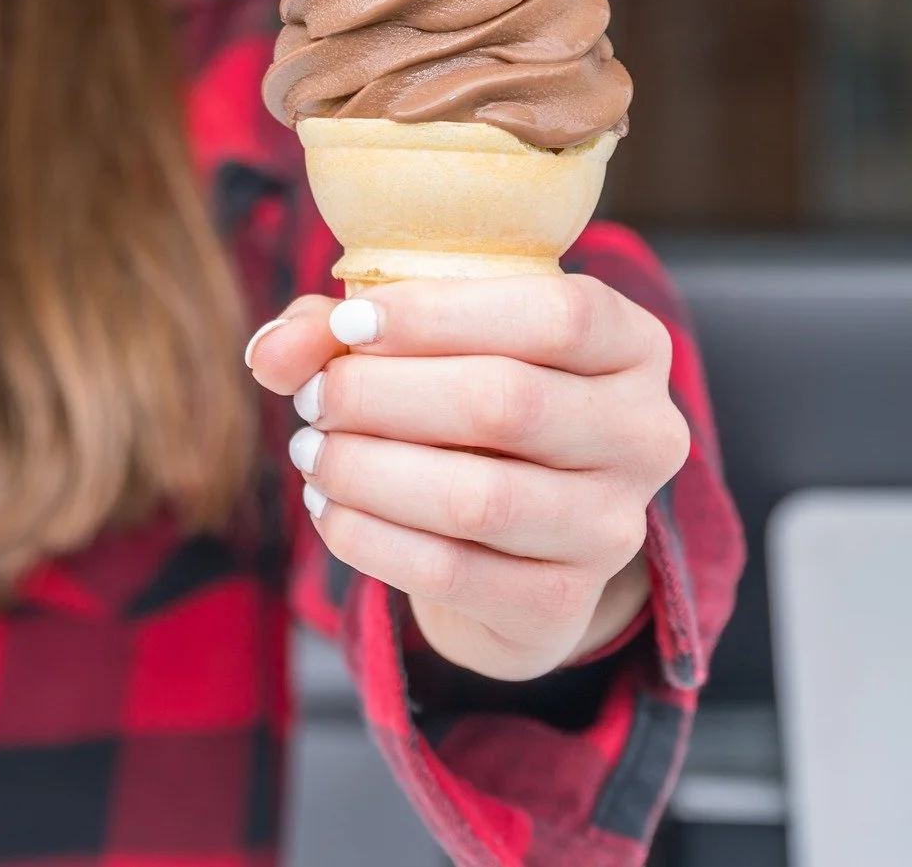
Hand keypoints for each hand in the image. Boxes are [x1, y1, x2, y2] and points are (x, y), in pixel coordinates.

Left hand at [246, 275, 689, 680]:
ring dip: (365, 468)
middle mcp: (644, 434)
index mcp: (630, 344)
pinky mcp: (561, 602)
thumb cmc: (462, 395)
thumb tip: (271, 352)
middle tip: (312, 397)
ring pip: (476, 496)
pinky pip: (449, 570)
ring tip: (310, 451)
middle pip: (505, 402)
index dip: (439, 314)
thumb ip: (337, 329)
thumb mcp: (417, 339)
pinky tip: (328, 507)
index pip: (557, 315)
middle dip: (380, 394)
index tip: (348, 323)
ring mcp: (613, 527)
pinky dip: (368, 535)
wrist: (510, 531)